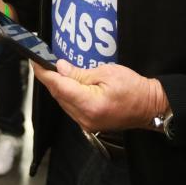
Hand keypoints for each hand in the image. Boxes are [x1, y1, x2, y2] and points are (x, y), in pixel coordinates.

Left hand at [32, 59, 169, 132]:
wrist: (151, 106)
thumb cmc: (134, 88)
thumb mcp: (106, 72)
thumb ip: (79, 73)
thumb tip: (60, 68)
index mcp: (89, 104)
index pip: (58, 86)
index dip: (44, 73)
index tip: (35, 61)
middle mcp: (84, 117)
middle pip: (58, 95)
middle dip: (49, 78)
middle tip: (42, 62)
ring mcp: (86, 123)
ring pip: (63, 102)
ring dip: (57, 86)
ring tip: (53, 70)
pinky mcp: (89, 123)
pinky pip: (71, 107)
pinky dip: (66, 94)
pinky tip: (66, 83)